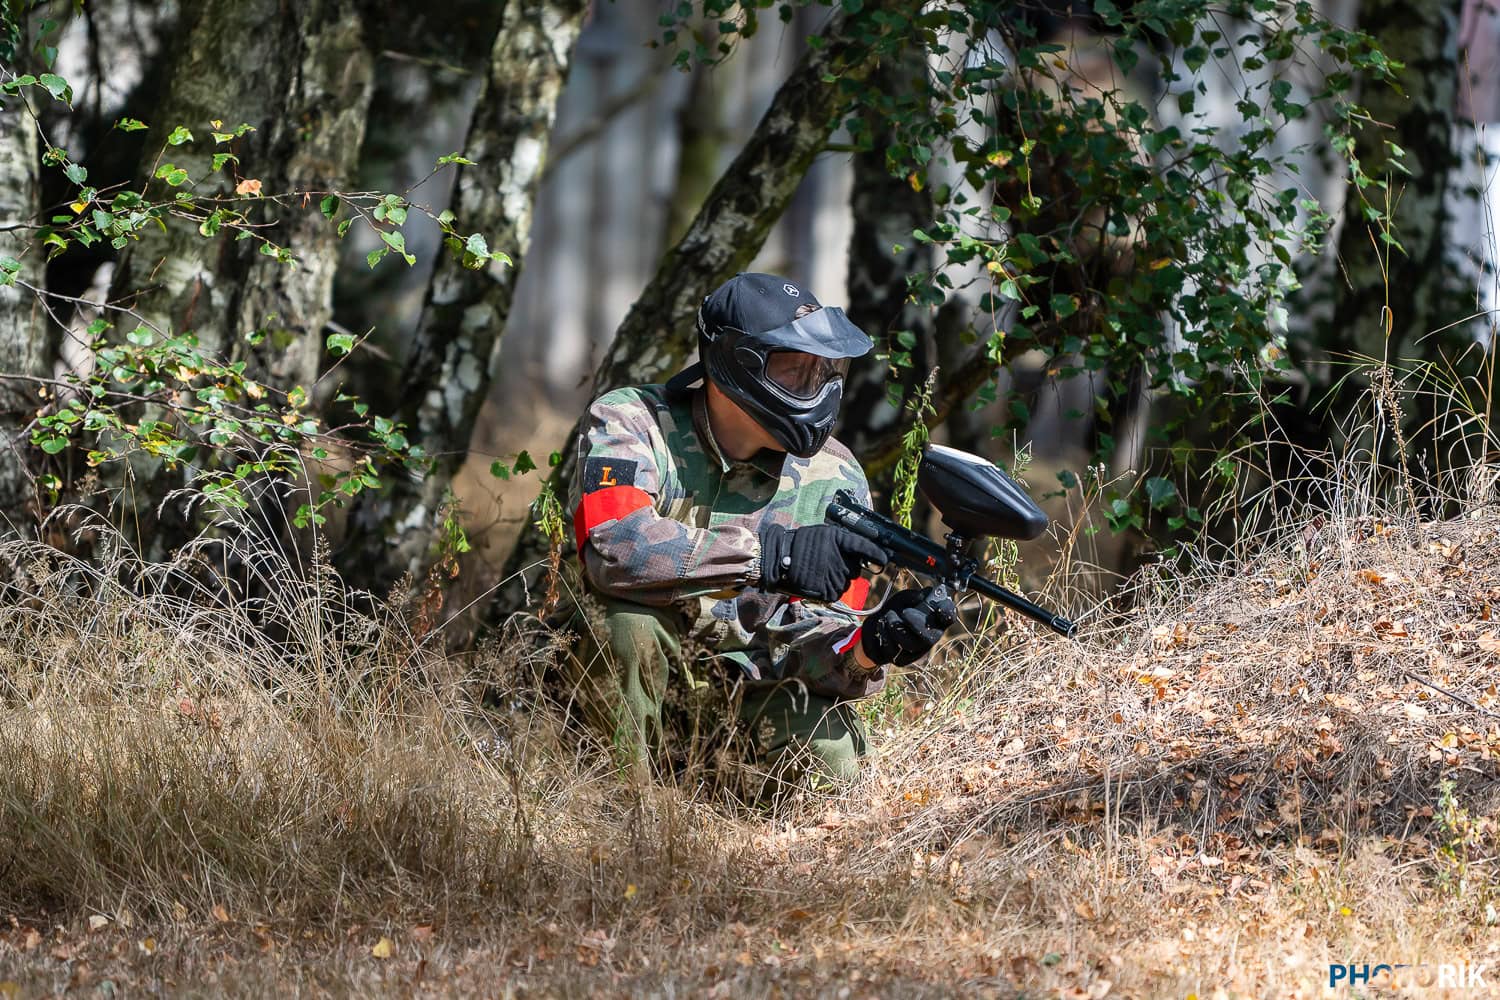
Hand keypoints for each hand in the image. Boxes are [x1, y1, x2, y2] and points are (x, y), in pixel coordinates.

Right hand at [758, 523, 887, 602]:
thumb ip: (844, 542)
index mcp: (840, 540)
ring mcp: (834, 577)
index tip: (885, 559)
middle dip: (847, 567)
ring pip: (846, 582)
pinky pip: (836, 592)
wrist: (779, 557)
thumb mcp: (824, 534)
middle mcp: (841, 559)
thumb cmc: (801, 543)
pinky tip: (818, 580)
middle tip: (829, 562)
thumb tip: (862, 553)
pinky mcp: (828, 591)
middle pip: (855, 569)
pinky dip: (829, 588)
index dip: (876, 554)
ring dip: (837, 579)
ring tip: (820, 571)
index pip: (864, 547)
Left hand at [861, 585, 956, 665]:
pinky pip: (893, 650)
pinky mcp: (901, 660)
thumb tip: (921, 597)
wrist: (875, 625)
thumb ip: (913, 597)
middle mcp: (930, 637)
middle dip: (916, 623)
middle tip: (905, 612)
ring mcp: (917, 651)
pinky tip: (882, 625)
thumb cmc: (895, 610)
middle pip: (931, 638)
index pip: (948, 617)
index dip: (948, 614)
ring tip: (888, 616)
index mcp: (935, 619)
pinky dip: (884, 634)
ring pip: (909, 644)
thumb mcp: (903, 599)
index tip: (940, 609)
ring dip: (895, 626)